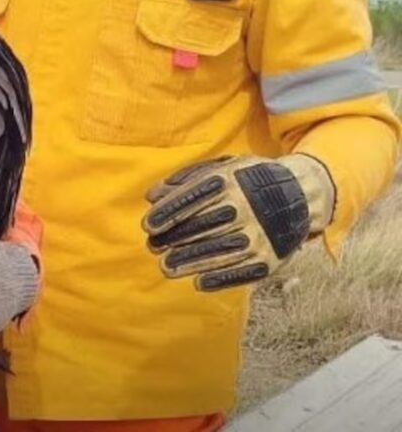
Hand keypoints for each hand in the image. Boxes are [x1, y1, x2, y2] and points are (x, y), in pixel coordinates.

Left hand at [143, 154, 335, 290]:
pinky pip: (242, 272)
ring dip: (190, 262)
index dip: (169, 213)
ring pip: (219, 251)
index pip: (194, 198)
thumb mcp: (222, 168)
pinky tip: (198, 282)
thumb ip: (186, 179)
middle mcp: (246, 208)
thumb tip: (151, 195)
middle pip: (203, 227)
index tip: (148, 226)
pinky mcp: (272, 257)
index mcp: (231, 181)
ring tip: (166, 267)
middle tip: (152, 247)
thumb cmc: (248, 179)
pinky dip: (219, 279)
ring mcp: (261, 234)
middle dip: (174, 239)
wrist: (301, 194)